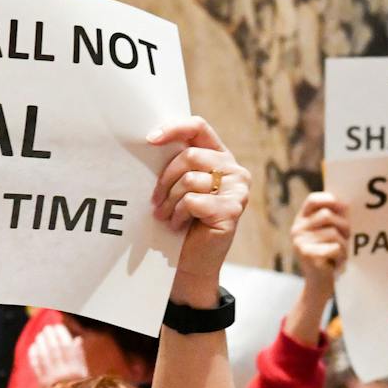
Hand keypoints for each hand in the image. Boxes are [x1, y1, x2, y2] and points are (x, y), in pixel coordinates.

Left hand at [28, 323, 87, 385]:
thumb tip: (77, 339)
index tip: (58, 326)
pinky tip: (34, 347)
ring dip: (41, 343)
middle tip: (47, 328)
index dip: (61, 334)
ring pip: (44, 356)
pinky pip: (36, 366)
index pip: (68, 347)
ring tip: (40, 335)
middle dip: (50, 336)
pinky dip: (34, 355)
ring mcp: (52, 378)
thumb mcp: (84, 373)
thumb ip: (80, 356)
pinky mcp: (42, 383)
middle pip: (55, 350)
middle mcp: (64, 373)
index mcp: (77, 369)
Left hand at [148, 117, 249, 282]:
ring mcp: (238, 189)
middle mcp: (234, 169)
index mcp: (219, 156)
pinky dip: (178, 215)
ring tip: (165, 216)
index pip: (198, 127)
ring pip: (189, 180)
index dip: (174, 128)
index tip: (150, 139)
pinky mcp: (233, 209)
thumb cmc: (183, 220)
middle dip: (165, 179)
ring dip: (169, 201)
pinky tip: (178, 225)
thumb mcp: (179, 187)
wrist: (194, 260)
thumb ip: (176, 165)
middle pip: (189, 156)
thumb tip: (150, 142)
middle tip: (154, 201)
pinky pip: (193, 201)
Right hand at [291, 193, 348, 293]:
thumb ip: (333, 218)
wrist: (318, 284)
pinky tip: (336, 263)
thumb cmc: (329, 255)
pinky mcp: (308, 256)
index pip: (313, 200)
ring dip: (344, 245)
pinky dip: (342, 257)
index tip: (344, 207)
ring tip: (340, 255)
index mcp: (301, 221)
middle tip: (347, 238)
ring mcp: (300, 243)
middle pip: (327, 215)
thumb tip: (346, 205)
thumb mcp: (328, 233)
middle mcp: (297, 230)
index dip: (329, 199)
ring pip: (333, 233)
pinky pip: (335, 248)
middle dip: (344, 226)